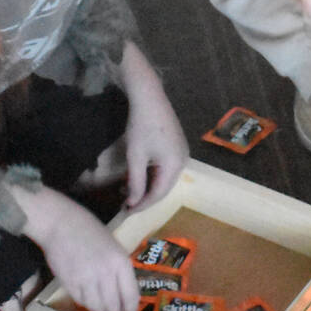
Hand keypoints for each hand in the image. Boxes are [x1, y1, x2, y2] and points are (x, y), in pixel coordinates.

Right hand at [15, 185, 136, 310]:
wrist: (61, 224)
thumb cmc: (90, 231)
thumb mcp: (114, 246)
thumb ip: (119, 268)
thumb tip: (123, 292)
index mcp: (120, 262)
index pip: (130, 295)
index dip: (130, 309)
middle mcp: (105, 273)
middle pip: (113, 306)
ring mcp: (86, 279)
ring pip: (96, 307)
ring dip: (99, 309)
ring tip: (100, 305)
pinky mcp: (69, 283)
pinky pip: (80, 301)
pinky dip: (85, 301)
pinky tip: (86, 296)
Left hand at [116, 43, 186, 209]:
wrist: (149, 98)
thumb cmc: (141, 126)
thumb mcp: (135, 156)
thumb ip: (136, 182)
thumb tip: (133, 203)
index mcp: (175, 165)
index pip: (159, 193)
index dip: (143, 204)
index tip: (127, 212)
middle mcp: (183, 161)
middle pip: (164, 187)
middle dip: (145, 197)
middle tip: (127, 205)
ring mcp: (182, 153)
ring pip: (164, 178)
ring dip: (148, 186)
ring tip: (128, 191)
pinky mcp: (177, 146)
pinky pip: (165, 168)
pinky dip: (152, 175)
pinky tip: (138, 176)